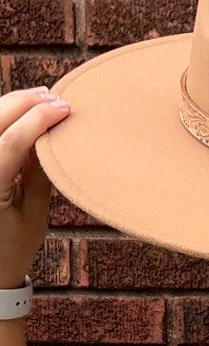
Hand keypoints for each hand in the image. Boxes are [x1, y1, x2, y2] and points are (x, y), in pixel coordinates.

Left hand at [0, 86, 71, 290]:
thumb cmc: (11, 248)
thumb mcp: (34, 214)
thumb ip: (39, 171)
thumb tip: (50, 133)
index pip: (12, 140)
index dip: (40, 118)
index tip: (66, 108)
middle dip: (25, 102)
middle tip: (55, 97)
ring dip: (12, 105)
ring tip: (40, 100)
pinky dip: (3, 119)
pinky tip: (19, 113)